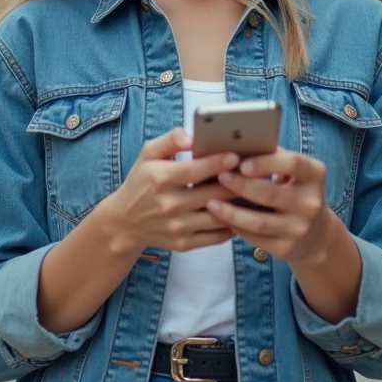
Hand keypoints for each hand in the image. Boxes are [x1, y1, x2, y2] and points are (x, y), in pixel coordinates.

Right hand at [98, 127, 241, 254]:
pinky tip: (242, 213)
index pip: (195, 170)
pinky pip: (217, 237)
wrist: (125, 221)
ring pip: (220, 217)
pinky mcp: (184, 244)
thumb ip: (171, 140)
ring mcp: (178, 227)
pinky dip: (233, 225)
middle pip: (214, 194)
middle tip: (255, 173)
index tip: (236, 156)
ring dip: (240, 205)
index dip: (217, 162)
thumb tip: (192, 137)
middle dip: (238, 183)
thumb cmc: (142, 181)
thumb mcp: (148, 154)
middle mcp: (170, 205)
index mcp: (161, 179)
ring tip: (255, 192)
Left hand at [206, 149, 333, 263]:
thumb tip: (236, 147)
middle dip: (240, 185)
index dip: (266, 163)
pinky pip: (255, 238)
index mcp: (314, 175)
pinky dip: (236, 227)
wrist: (316, 234)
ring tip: (211, 202)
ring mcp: (300, 229)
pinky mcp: (287, 248)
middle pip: (270, 194)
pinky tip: (221, 219)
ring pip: (258, 222)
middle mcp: (311, 203)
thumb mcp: (294, 173)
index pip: (293, 164)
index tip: (241, 163)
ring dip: (231, 212)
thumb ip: (272, 158)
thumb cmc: (295, 191)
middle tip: (219, 177)